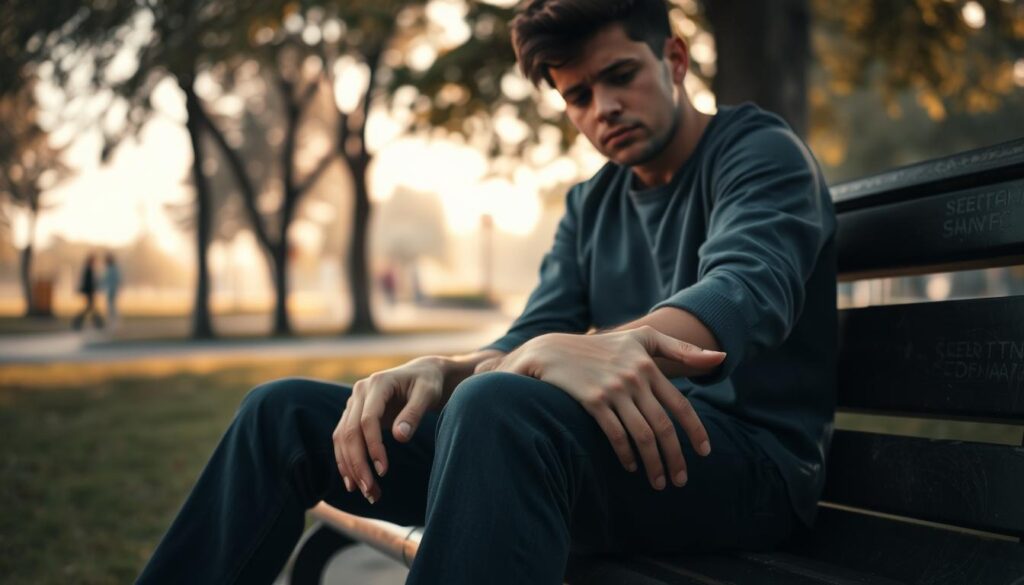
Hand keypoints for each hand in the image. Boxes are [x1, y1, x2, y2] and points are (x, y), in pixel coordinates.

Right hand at [333, 356, 452, 503]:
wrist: (421, 374)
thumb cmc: (428, 383)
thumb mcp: (427, 394)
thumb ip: (414, 414)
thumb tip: (400, 437)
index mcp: (377, 384)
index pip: (367, 420)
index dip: (373, 446)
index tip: (384, 471)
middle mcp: (359, 392)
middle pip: (350, 432)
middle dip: (358, 464)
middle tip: (370, 491)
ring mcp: (353, 403)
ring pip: (342, 438)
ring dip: (350, 467)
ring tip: (366, 492)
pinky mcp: (353, 415)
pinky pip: (343, 440)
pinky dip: (346, 461)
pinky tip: (354, 481)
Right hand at [475, 326, 725, 489]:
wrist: (552, 351)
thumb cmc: (602, 346)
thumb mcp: (642, 338)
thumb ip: (680, 348)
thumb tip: (721, 358)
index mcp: (647, 365)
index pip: (679, 404)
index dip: (695, 431)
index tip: (705, 453)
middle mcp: (633, 378)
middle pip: (663, 426)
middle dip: (675, 457)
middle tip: (680, 480)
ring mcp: (613, 390)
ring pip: (642, 435)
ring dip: (653, 463)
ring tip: (659, 482)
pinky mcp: (592, 400)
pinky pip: (615, 434)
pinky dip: (626, 454)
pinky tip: (631, 466)